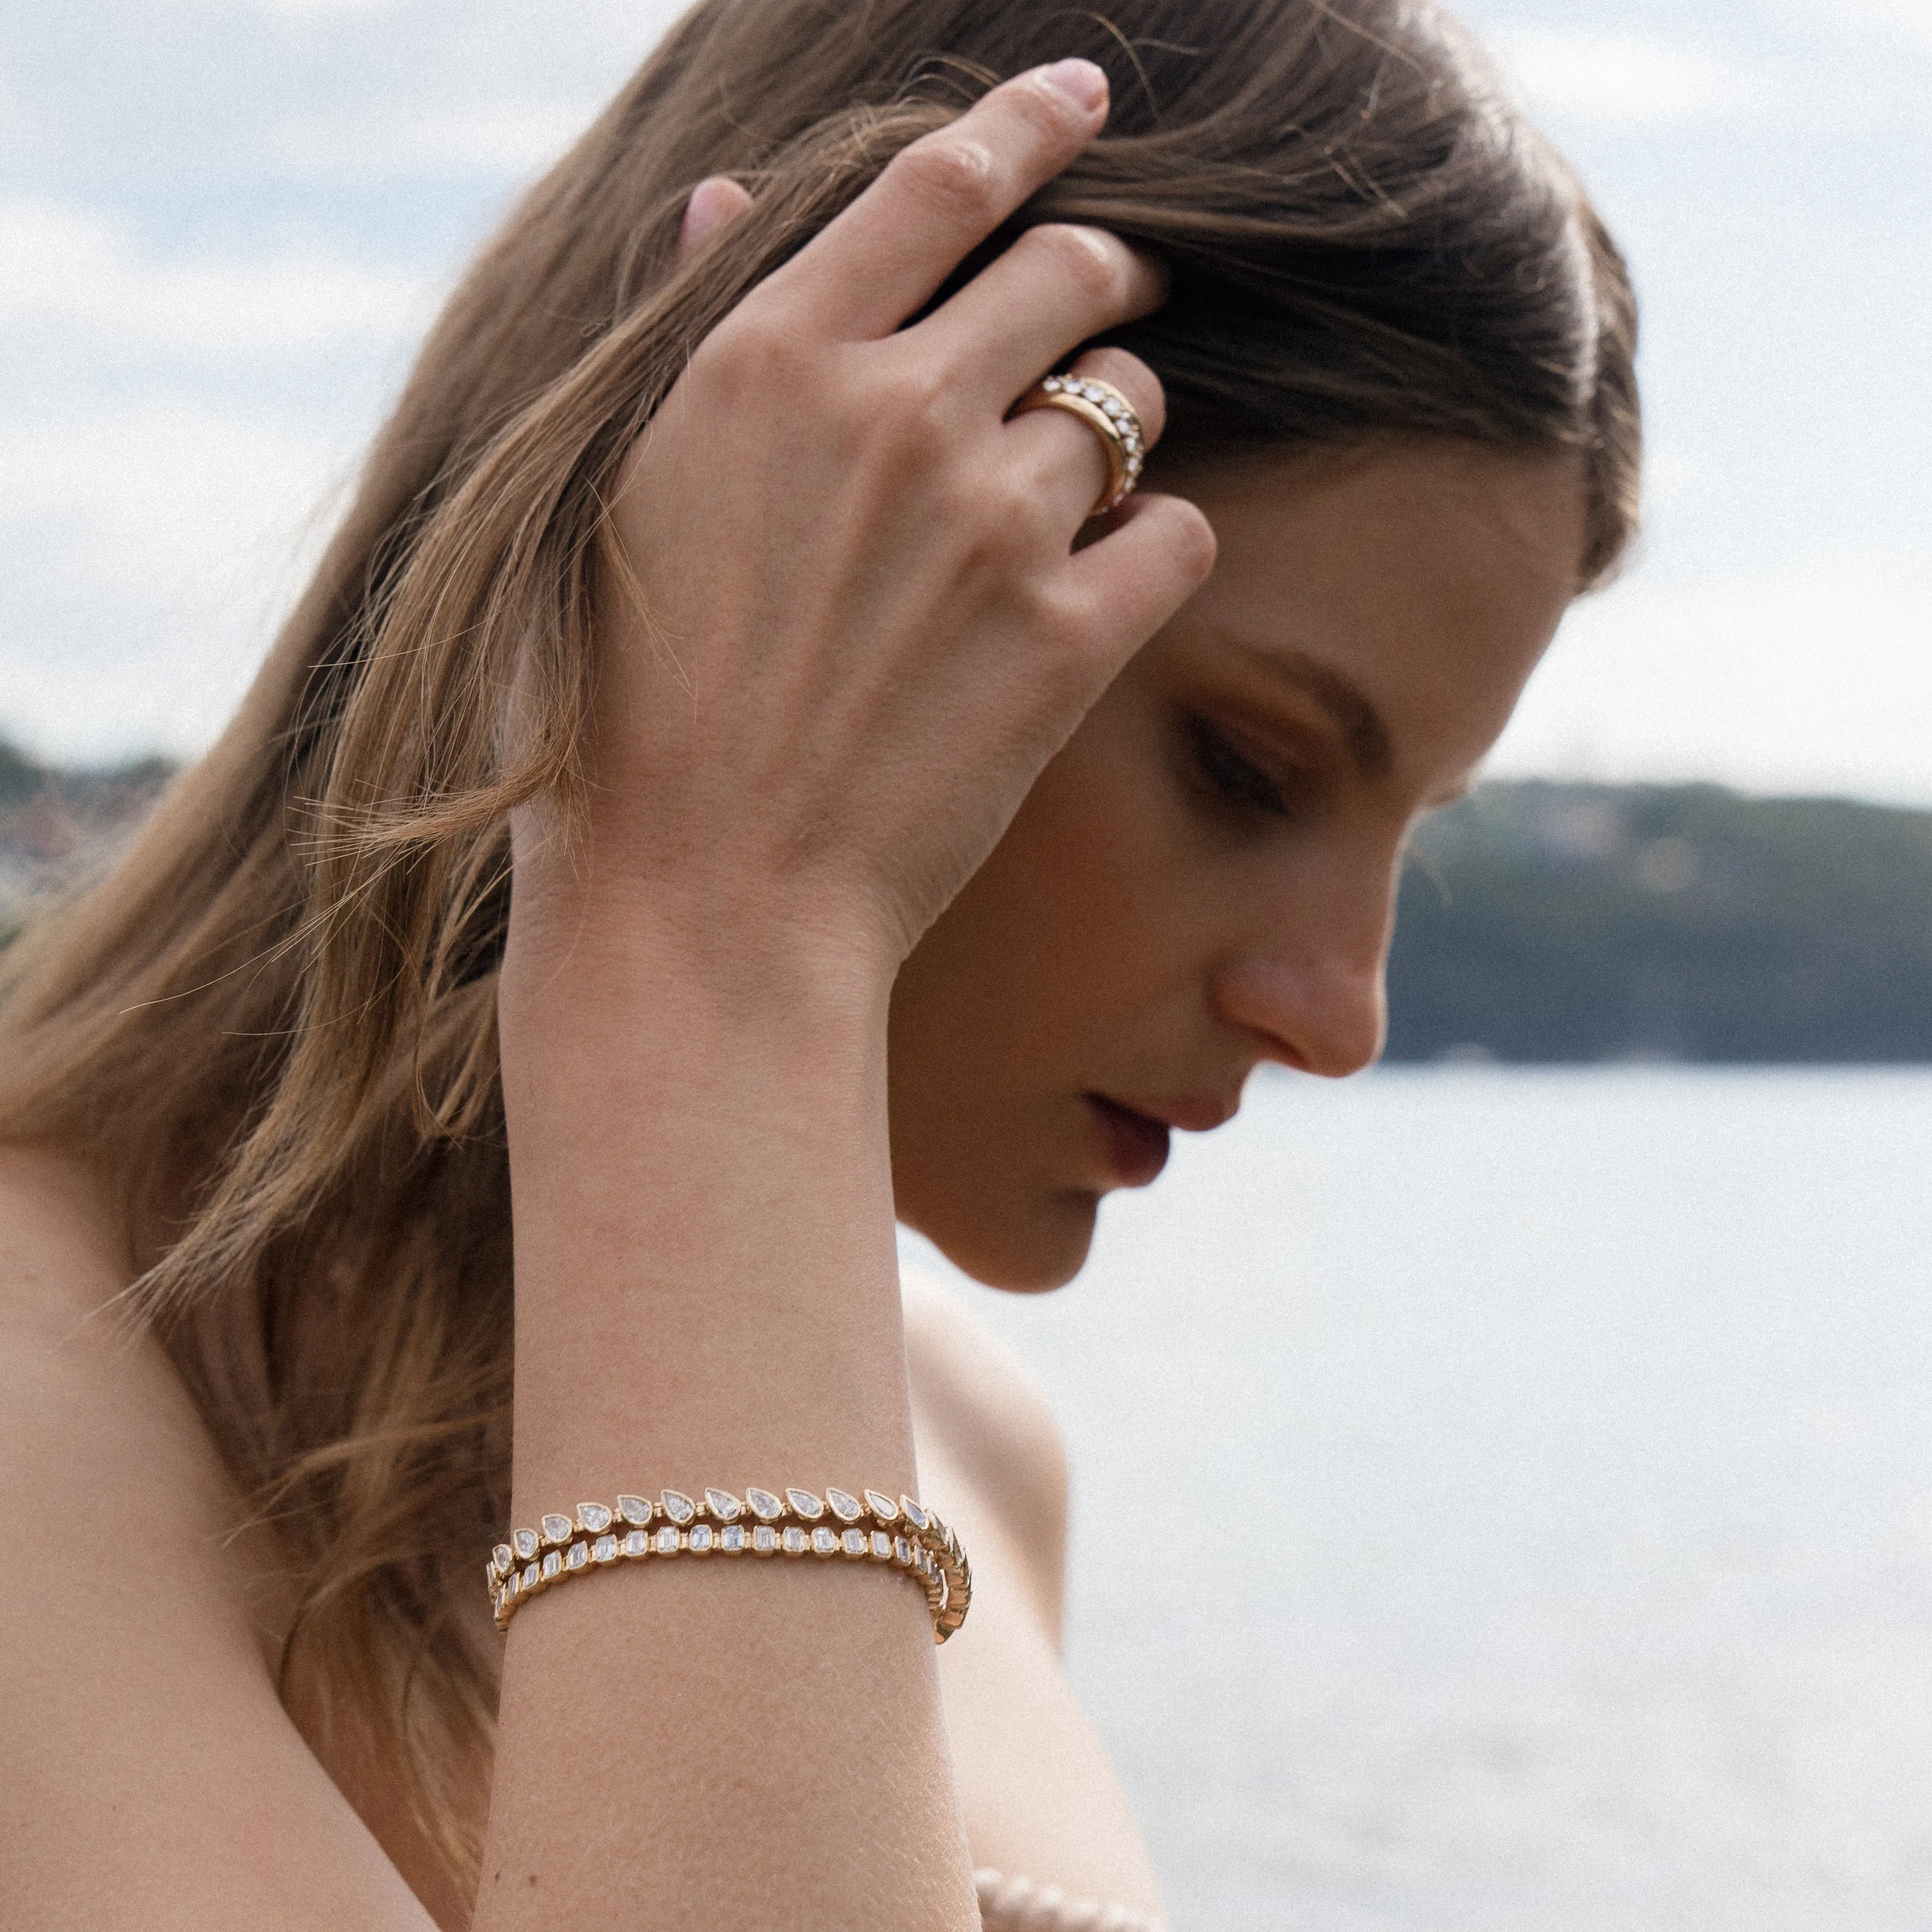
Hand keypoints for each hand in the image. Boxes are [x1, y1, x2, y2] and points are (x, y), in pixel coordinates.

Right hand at [530, 60, 1216, 991]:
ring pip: (1130, 410)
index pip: (937, 184)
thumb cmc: (621, 726)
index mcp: (768, 362)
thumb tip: (725, 197)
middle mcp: (894, 415)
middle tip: (1106, 306)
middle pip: (1069, 274)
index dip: (1029, 123)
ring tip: (1066, 496)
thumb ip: (692, 340)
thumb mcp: (611, 503)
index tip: (1083, 96)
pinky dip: (1154, 549)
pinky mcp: (1067, 643)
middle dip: (1103, 277)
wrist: (697, 910)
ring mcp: (992, 527)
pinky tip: (1102, 591)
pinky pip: (1177, 536)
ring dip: (1115, 433)